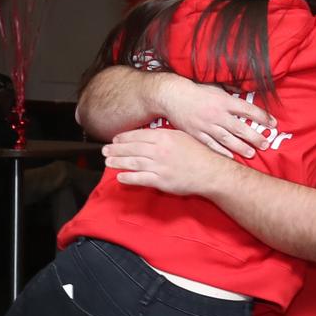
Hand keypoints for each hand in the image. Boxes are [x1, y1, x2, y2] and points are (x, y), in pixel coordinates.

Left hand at [102, 128, 228, 194]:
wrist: (210, 171)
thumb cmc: (197, 153)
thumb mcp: (181, 137)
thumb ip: (164, 135)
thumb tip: (148, 135)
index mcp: (164, 137)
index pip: (138, 136)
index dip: (124, 138)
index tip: (115, 139)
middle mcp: (159, 150)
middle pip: (132, 148)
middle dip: (116, 149)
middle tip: (105, 150)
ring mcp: (159, 166)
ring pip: (133, 162)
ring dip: (118, 161)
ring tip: (108, 161)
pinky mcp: (161, 181)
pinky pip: (140, 178)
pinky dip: (128, 177)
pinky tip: (120, 177)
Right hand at [155, 75, 274, 159]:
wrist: (172, 96)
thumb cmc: (196, 90)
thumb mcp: (216, 86)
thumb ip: (231, 92)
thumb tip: (245, 91)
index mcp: (224, 101)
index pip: (247, 109)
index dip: (262, 116)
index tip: (273, 123)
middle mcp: (217, 114)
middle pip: (240, 128)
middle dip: (254, 137)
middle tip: (265, 144)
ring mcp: (207, 126)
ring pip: (227, 139)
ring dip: (240, 147)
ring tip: (251, 154)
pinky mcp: (197, 134)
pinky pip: (211, 145)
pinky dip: (221, 152)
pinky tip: (230, 157)